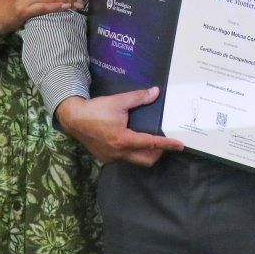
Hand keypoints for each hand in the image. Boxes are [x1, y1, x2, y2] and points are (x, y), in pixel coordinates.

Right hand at [56, 89, 185, 165]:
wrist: (74, 119)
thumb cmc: (96, 109)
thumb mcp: (118, 101)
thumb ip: (138, 98)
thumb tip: (155, 92)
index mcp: (124, 139)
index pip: (151, 144)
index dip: (167, 144)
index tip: (180, 145)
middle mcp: (119, 152)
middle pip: (146, 160)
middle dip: (159, 153)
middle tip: (164, 142)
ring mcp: (112, 158)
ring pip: (135, 160)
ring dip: (145, 153)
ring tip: (149, 141)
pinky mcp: (106, 158)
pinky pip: (125, 159)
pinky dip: (132, 152)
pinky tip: (131, 141)